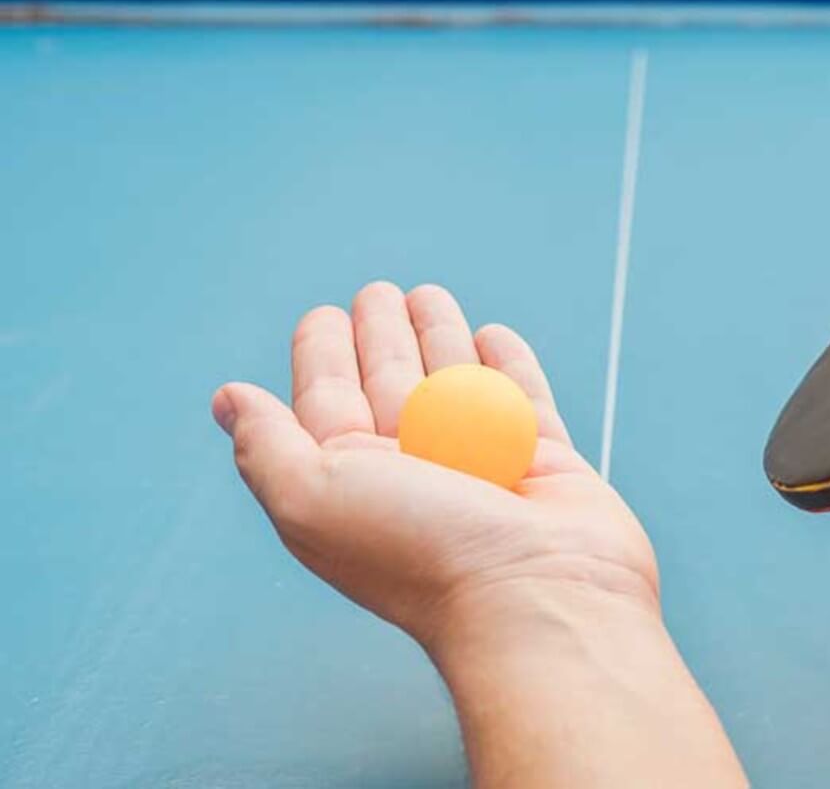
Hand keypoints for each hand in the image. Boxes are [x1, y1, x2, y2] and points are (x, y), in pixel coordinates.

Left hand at [211, 280, 655, 648]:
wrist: (535, 594)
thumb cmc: (420, 552)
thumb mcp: (311, 497)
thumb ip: (265, 445)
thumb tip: (227, 398)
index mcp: (352, 482)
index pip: (328, 402)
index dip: (321, 355)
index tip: (326, 316)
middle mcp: (414, 472)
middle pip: (389, 383)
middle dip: (380, 335)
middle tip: (377, 293)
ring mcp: (481, 465)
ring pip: (455, 382)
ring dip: (440, 335)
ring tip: (429, 296)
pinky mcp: (544, 462)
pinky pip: (522, 398)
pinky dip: (508, 364)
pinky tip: (493, 336)